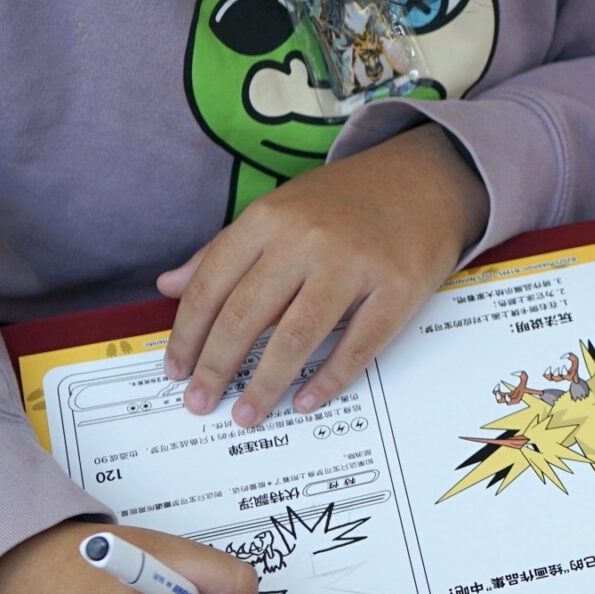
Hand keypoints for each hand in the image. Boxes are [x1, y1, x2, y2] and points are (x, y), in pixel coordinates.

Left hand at [161, 124, 487, 426]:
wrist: (425, 179)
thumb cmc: (344, 202)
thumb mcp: (278, 210)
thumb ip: (223, 250)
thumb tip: (169, 287)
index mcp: (270, 218)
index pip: (213, 283)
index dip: (188, 333)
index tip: (175, 370)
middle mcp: (308, 239)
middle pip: (248, 314)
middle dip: (217, 366)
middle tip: (200, 402)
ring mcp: (355, 264)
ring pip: (296, 336)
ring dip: (266, 384)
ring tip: (246, 414)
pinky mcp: (398, 288)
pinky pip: (357, 345)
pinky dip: (329, 379)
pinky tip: (306, 401)